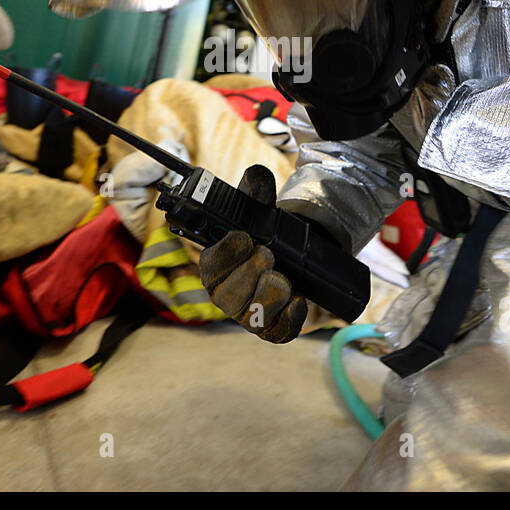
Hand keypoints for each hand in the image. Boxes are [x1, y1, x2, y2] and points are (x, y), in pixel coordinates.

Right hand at [197, 164, 307, 342]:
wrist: (290, 258)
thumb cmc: (264, 234)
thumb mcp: (260, 209)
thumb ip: (256, 192)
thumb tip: (256, 176)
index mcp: (215, 265)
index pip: (210, 265)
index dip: (226, 253)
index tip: (245, 238)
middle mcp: (226, 293)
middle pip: (227, 298)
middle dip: (248, 275)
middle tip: (268, 254)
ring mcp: (247, 315)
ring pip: (251, 317)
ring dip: (270, 295)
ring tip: (284, 276)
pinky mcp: (271, 329)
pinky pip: (276, 333)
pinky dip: (289, 318)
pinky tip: (299, 301)